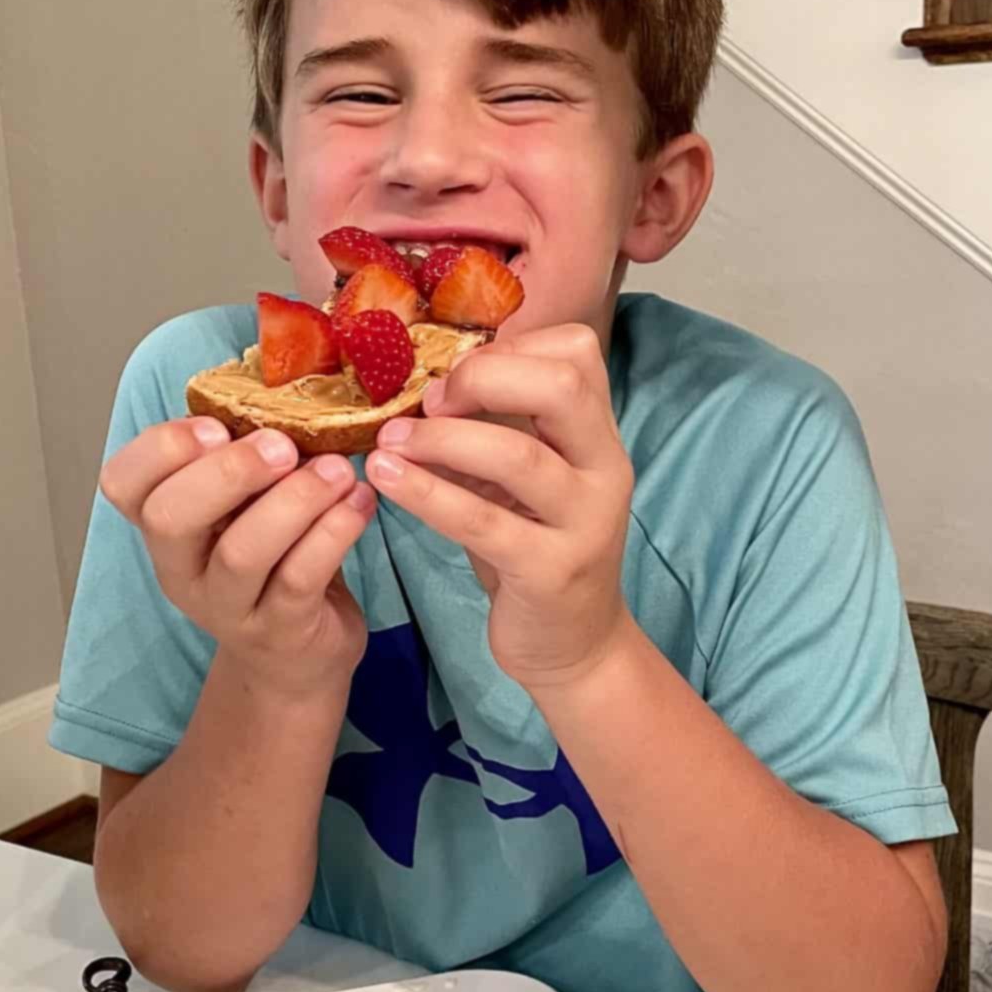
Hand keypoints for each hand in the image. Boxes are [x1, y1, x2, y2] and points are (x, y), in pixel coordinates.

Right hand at [100, 419, 376, 701]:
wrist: (298, 658)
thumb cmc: (275, 563)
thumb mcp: (249, 510)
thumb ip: (250, 464)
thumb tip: (286, 397)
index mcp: (166, 530)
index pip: (122, 484)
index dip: (160, 448)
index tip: (216, 426)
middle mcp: (183, 571)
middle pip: (171, 517)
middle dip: (228, 471)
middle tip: (283, 446)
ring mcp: (228, 608)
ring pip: (242, 551)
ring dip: (295, 499)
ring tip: (340, 471)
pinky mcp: (280, 631)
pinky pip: (300, 577)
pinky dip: (333, 532)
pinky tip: (360, 503)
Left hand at [365, 324, 633, 694]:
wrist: (573, 645)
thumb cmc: (537, 548)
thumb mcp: (527, 479)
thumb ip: (498, 428)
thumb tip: (424, 380)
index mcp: (598, 436)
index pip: (577, 351)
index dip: (510, 346)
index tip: (455, 375)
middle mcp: (604, 469)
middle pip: (562, 386)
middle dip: (484, 377)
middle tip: (429, 401)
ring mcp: (584, 522)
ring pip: (518, 456)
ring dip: (441, 439)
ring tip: (388, 442)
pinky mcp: (551, 571)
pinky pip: (483, 521)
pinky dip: (428, 494)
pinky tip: (387, 480)